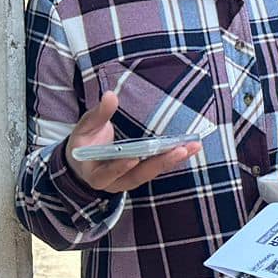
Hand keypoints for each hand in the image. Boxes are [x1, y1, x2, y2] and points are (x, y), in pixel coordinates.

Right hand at [63, 91, 200, 193]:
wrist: (84, 161)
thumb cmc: (84, 143)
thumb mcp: (85, 128)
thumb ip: (98, 114)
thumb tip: (110, 95)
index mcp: (93, 173)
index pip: (105, 174)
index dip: (118, 167)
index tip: (133, 158)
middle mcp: (113, 182)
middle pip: (137, 177)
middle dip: (159, 163)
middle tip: (180, 150)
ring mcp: (128, 180)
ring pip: (151, 173)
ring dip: (172, 160)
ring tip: (193, 147)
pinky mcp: (140, 174)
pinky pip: (157, 168)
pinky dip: (173, 158)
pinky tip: (190, 148)